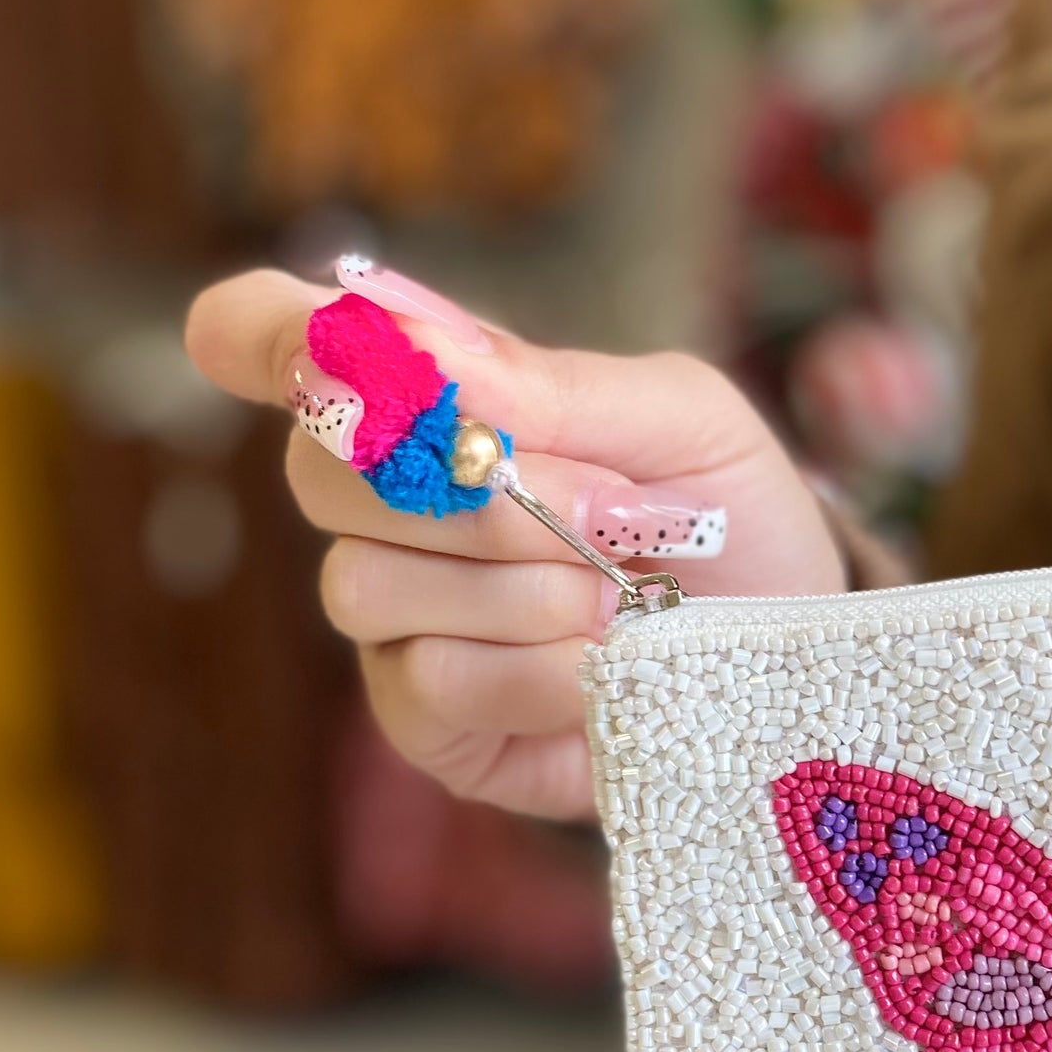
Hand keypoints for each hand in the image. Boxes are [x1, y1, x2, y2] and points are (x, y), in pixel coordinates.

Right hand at [185, 267, 844, 821]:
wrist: (792, 642)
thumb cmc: (726, 511)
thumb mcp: (683, 420)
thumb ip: (556, 385)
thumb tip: (423, 354)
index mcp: (431, 397)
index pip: (276, 339)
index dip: (260, 334)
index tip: (311, 350)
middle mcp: (386, 500)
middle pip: (316, 472)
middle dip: (474, 492)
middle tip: (607, 511)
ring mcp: (395, 613)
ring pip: (366, 585)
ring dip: (521, 588)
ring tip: (622, 598)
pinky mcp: (424, 717)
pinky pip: (428, 679)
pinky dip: (536, 670)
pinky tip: (602, 668)